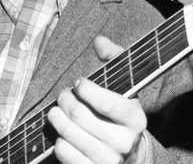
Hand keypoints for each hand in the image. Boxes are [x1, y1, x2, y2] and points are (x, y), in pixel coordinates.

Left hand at [47, 36, 147, 163]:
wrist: (131, 158)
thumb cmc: (122, 116)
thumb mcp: (126, 88)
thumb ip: (115, 59)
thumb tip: (99, 40)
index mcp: (135, 119)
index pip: (105, 103)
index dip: (85, 89)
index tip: (78, 82)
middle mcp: (124, 142)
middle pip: (80, 116)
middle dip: (65, 100)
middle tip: (63, 94)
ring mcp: (108, 161)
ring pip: (69, 134)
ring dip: (57, 118)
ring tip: (56, 111)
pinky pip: (64, 153)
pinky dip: (59, 140)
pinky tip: (63, 134)